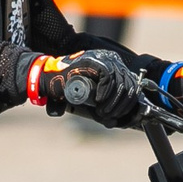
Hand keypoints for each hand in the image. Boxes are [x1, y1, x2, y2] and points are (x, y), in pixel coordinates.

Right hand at [31, 51, 145, 126]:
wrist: (49, 79)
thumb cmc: (70, 90)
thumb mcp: (92, 98)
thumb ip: (104, 107)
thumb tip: (115, 123)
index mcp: (116, 66)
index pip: (133, 85)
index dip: (129, 104)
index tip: (118, 115)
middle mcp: (112, 60)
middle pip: (129, 85)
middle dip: (122, 105)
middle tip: (109, 115)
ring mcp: (104, 58)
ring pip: (120, 83)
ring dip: (113, 102)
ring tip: (102, 111)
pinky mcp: (94, 61)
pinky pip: (108, 77)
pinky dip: (105, 92)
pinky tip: (98, 101)